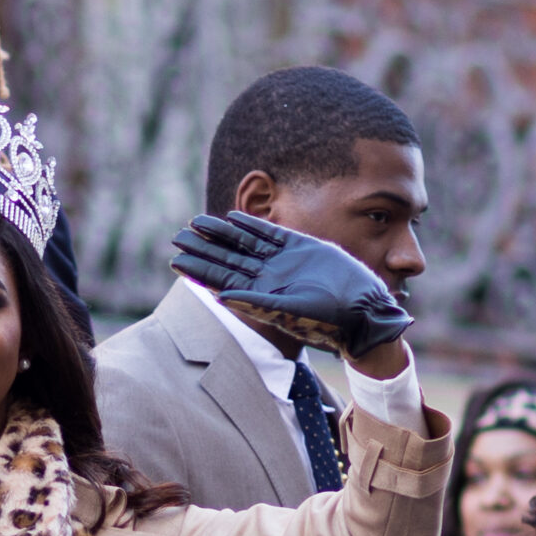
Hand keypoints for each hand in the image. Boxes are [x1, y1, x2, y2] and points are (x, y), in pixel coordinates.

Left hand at [169, 211, 410, 361]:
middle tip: (177, 236)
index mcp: (258, 294)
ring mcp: (282, 261)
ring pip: (244, 243)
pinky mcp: (300, 247)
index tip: (176, 259)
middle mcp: (267, 277)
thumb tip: (220, 297)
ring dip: (222, 232)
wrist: (360, 309)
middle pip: (227, 258)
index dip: (199, 268)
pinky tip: (233, 216)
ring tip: (197, 222)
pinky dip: (252, 225)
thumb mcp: (286, 311)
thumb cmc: (324, 319)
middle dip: (203, 247)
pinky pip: (270, 233)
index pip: (221, 279)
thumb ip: (254, 302)